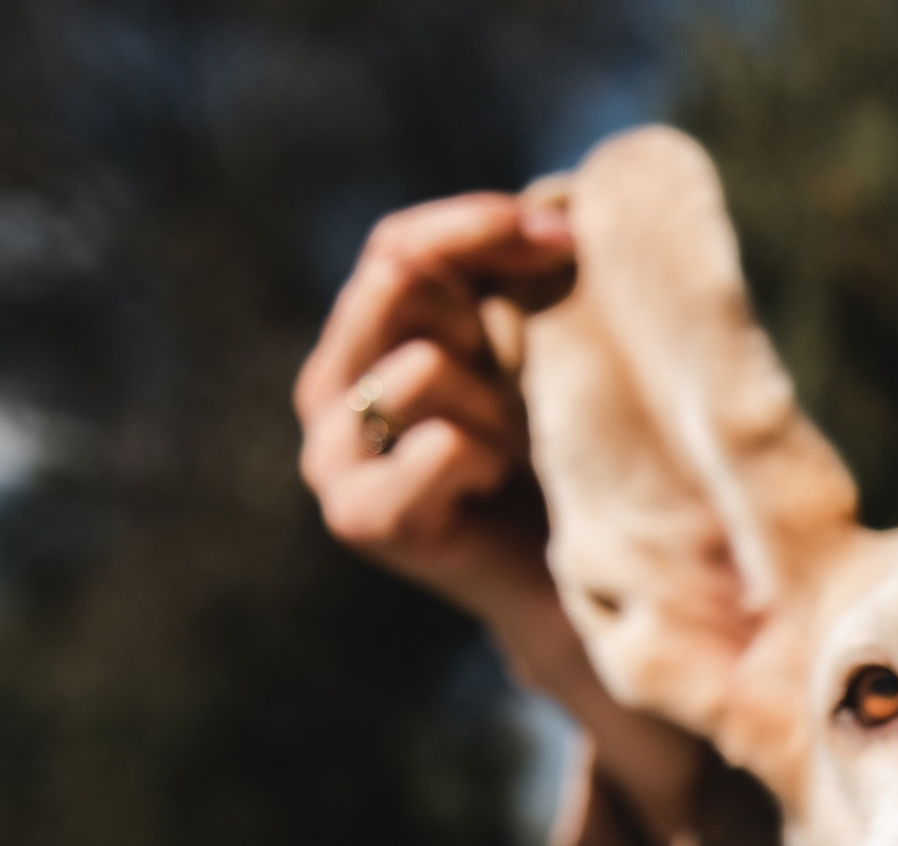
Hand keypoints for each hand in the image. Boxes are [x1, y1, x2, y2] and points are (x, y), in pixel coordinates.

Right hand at [295, 193, 571, 619]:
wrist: (568, 584)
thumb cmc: (558, 459)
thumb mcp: (534, 352)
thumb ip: (517, 281)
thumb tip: (562, 208)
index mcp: (365, 335)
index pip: (401, 244)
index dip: (480, 226)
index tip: (566, 235)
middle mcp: (329, 384)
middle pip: (396, 280)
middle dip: (484, 315)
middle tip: (531, 377)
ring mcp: (331, 453)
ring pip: (423, 365)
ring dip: (496, 406)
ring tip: (516, 452)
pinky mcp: (358, 515)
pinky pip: (437, 445)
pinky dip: (483, 458)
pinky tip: (496, 486)